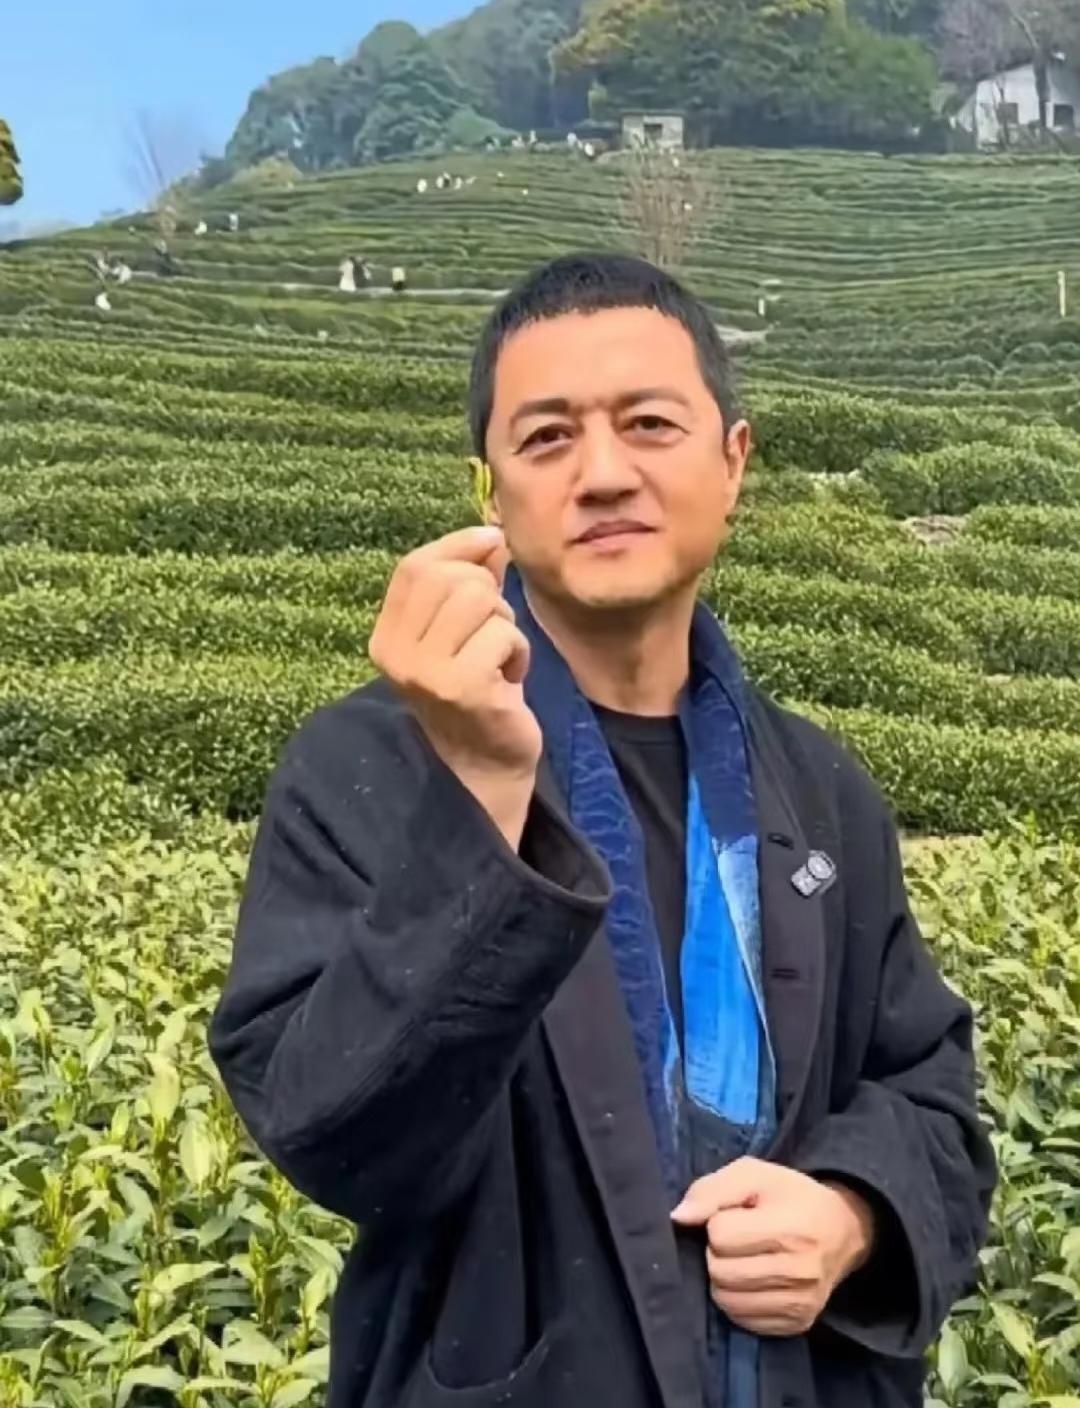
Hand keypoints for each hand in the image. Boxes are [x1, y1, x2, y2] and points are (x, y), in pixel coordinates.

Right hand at [369, 526, 542, 848]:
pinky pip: (502, 634)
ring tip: (499, 658)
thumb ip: (472, 582)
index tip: (492, 544)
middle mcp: (395, 653)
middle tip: (494, 634)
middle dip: (489, 595)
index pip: (416, 567)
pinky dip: (518, 653)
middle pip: (452, 578)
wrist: (485, 765)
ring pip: (479, 601)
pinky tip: (508, 680)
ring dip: (506, 625)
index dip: (458, 546)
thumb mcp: (464, 632)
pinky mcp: (461, 687)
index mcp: (386, 636)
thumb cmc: (478, 692)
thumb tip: (491, 535)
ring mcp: (425, 672)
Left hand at [670, 1157, 876, 1337]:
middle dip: (718, 1252)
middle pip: (719, 1272)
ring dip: (724, 1279)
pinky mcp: (797, 1324)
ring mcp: (800, 1304)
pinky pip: (743, 1321)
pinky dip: (738, 1301)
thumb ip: (712, 1190)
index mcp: (790, 1230)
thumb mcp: (754, 1174)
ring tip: (743, 1259)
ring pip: (726, 1301)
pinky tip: (752, 1281)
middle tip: (738, 1239)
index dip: (719, 1221)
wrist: (842, 1230)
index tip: (736, 1215)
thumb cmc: (792, 1196)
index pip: (720, 1236)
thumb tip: (678, 1218)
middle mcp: (798, 1273)